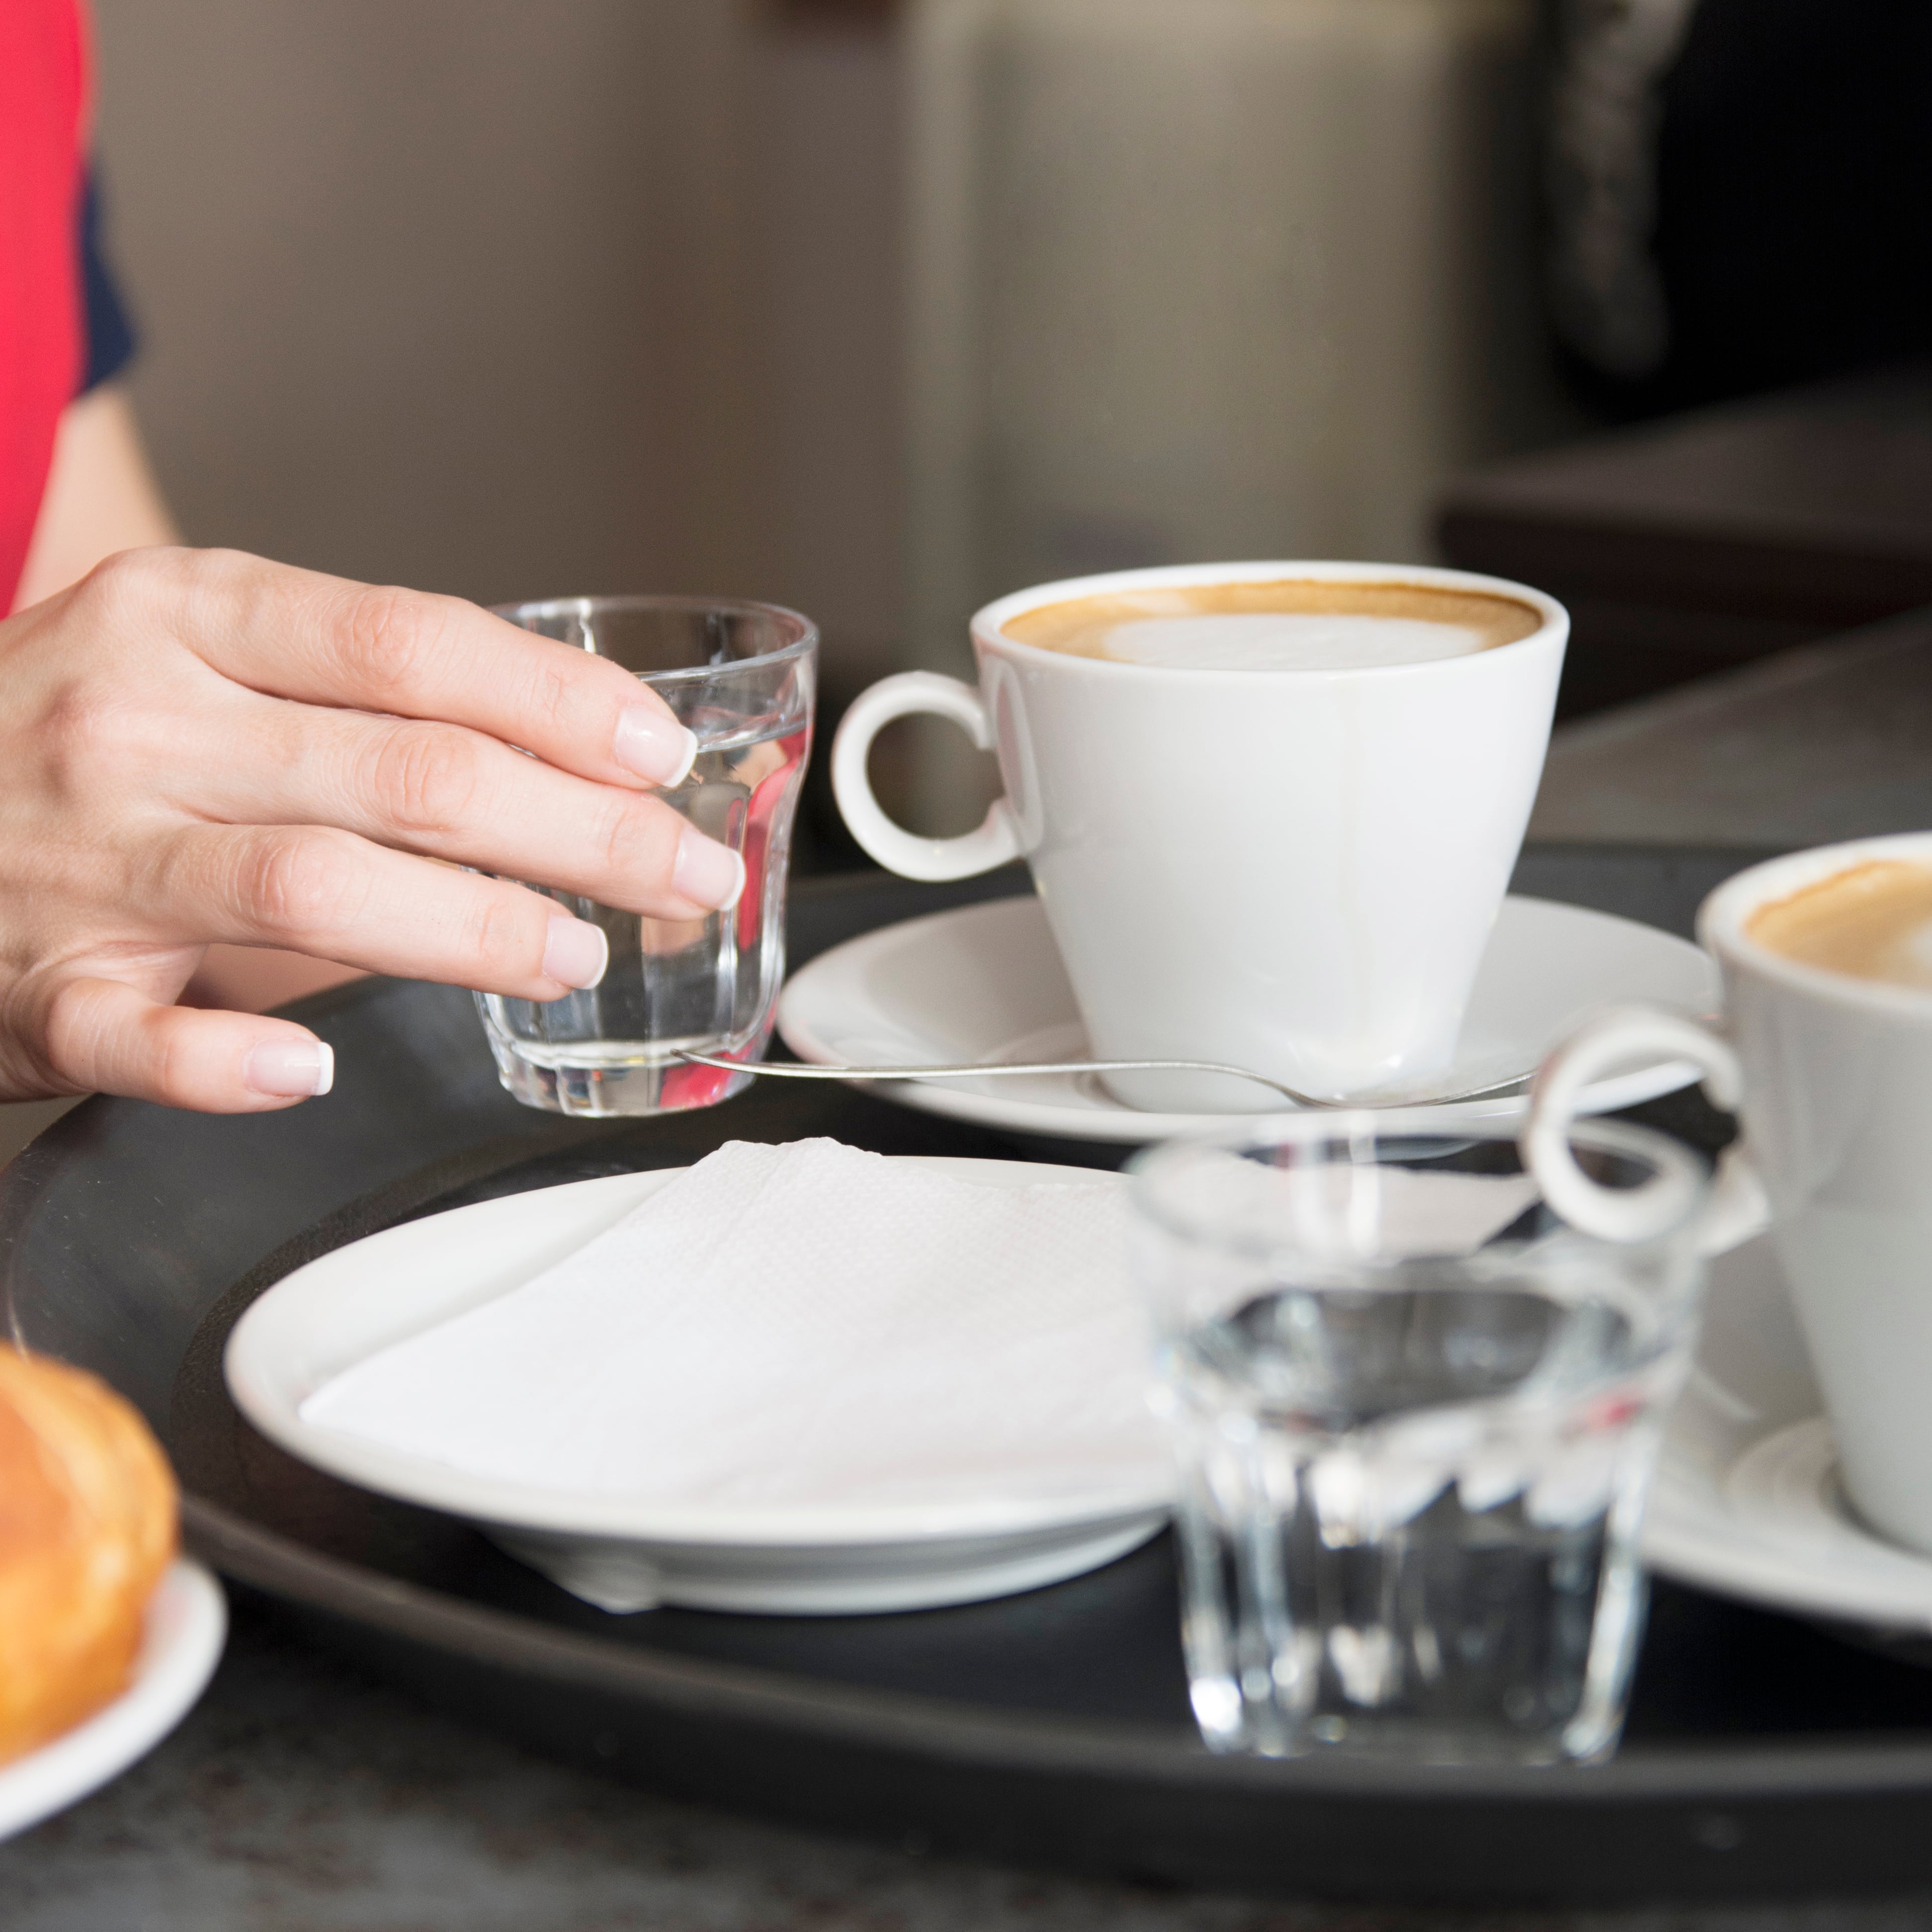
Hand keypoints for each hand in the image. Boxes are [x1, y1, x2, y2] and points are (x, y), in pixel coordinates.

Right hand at [0, 548, 742, 1111]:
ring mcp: (82, 860)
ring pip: (313, 888)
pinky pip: (136, 1036)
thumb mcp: (191, 652)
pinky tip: (314, 1074)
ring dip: (472, 929)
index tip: (661, 756)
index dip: (561, 702)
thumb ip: (352, 693)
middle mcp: (139, 721)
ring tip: (574, 956)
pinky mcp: (37, 990)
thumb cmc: (68, 729)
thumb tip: (570, 754)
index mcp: (189, 616)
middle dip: (580, 830)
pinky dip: (229, 1061)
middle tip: (684, 876)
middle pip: (408, 771)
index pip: (417, 645)